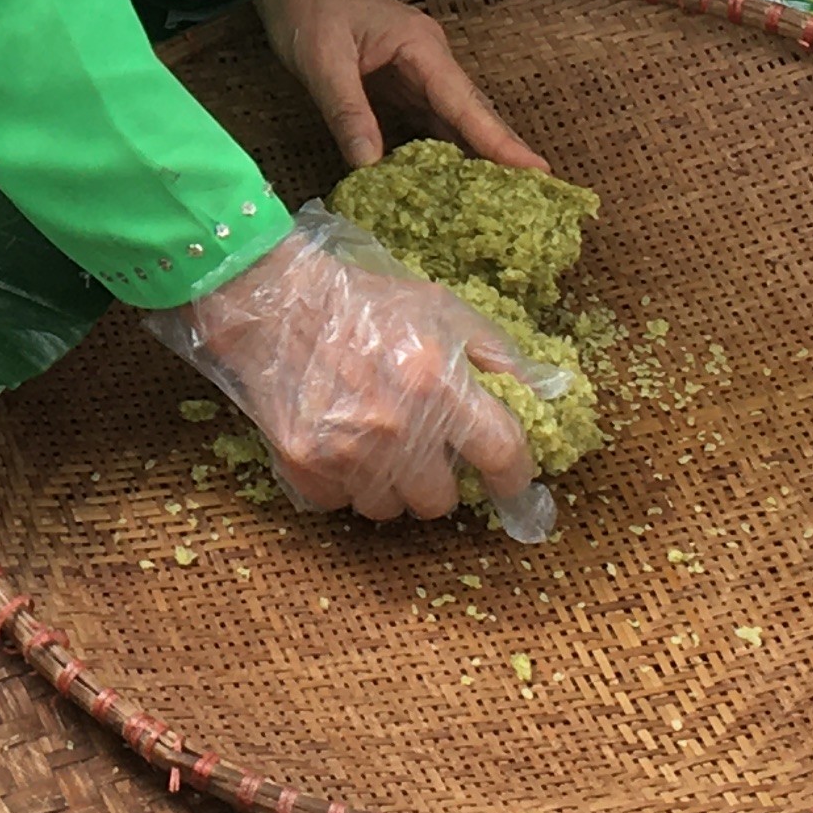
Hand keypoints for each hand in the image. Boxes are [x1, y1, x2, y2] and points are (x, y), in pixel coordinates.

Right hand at [150, 214, 539, 523]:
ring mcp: (348, 454)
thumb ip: (495, 352)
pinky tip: (337, 445)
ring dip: (390, 485)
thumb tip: (541, 391)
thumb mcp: (440, 307)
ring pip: (390, 509)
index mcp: (439, 385)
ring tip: (376, 445)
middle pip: (441, 501)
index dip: (516, 476)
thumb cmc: (361, 303)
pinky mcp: (304, 467)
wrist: (271, 303)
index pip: (502, 454)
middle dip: (439, 478)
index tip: (514, 483)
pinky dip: (342, 483)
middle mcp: (398, 429)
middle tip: (424, 450)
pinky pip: (340, 503)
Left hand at [244, 0, 545, 176]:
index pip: (465, 103)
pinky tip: (447, 183)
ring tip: (500, 202)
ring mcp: (416, 73)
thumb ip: (347, 110)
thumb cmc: (309, 7)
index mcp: (420, 48)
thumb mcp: (322, 60)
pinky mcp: (399, 85)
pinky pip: (426, 122)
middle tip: (531, 201)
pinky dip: (438, 152)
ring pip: (451, 121)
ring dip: (472, 158)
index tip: (537, 170)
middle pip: (469, 114)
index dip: (499, 140)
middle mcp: (428, 61)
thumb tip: (369, 165)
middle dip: (499, 155)